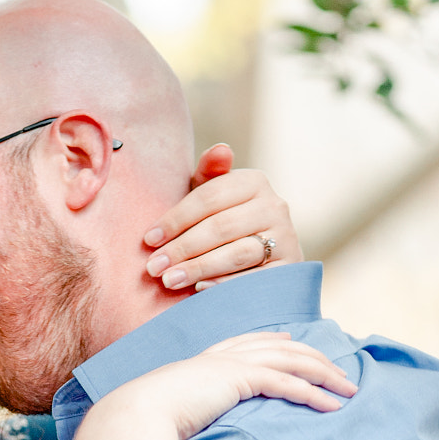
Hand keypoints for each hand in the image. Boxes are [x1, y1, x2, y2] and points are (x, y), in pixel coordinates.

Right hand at [94, 332, 355, 439]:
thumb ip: (181, 414)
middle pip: (280, 348)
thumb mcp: (166, 413)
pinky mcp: (240, 378)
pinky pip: (287, 382)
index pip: (246, 341)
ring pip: (292, 361)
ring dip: (325, 374)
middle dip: (315, 358)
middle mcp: (220, 355)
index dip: (274, 340)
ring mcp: (231, 364)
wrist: (133, 416)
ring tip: (349, 389)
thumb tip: (179, 431)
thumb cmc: (142, 423)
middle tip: (341, 373)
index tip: (293, 342)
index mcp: (203, 360)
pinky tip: (332, 406)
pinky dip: (313, 393)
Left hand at [143, 146, 300, 291]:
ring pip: (238, 253)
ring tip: (170, 280)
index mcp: (253, 181)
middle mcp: (275, 206)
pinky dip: (226, 284)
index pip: (209, 198)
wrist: (266, 255)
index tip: (149, 240)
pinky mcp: (289, 268)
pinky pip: (255, 278)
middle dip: (182, 248)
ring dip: (199, 268)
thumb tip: (220, 149)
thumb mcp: (214, 195)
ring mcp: (286, 238)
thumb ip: (210, 173)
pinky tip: (200, 290)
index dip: (175, 219)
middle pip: (221, 227)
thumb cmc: (225, 220)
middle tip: (154, 267)